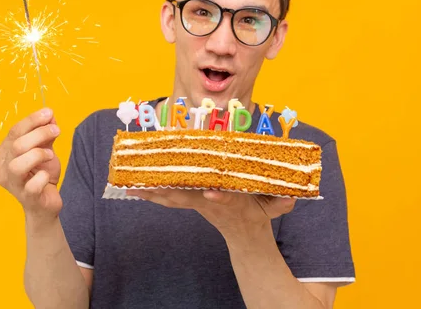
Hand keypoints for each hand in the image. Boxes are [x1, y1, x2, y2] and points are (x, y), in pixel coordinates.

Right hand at [0, 108, 61, 220]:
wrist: (46, 203)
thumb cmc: (41, 175)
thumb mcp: (44, 150)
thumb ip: (45, 134)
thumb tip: (49, 115)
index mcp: (3, 154)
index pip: (14, 132)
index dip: (32, 120)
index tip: (49, 113)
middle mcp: (3, 169)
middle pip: (17, 145)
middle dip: (40, 134)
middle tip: (57, 131)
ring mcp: (13, 185)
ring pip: (18, 164)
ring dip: (38, 154)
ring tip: (50, 155)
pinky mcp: (26, 198)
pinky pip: (32, 185)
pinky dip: (42, 177)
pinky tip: (47, 175)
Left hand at [126, 189, 295, 238]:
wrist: (247, 235)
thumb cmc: (260, 214)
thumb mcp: (275, 208)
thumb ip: (282, 203)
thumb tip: (291, 200)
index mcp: (233, 203)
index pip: (225, 199)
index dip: (219, 198)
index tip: (211, 193)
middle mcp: (211, 202)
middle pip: (186, 197)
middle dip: (165, 191)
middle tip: (142, 185)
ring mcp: (200, 203)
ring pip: (173, 198)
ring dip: (152, 192)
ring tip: (129, 186)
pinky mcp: (194, 202)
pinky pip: (171, 197)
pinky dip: (154, 193)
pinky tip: (135, 188)